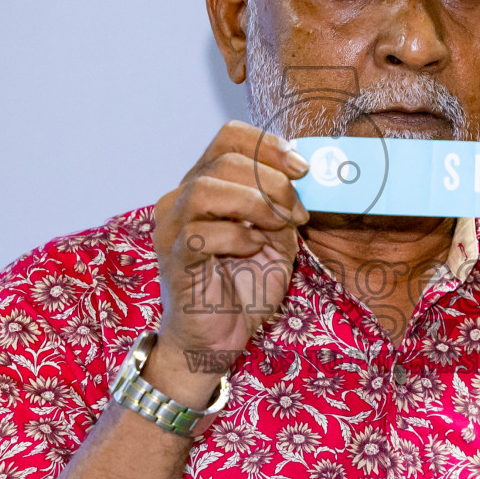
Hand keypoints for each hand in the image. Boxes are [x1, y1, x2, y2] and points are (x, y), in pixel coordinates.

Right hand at [148, 121, 308, 404]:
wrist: (217, 340)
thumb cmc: (243, 289)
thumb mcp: (277, 239)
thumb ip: (284, 207)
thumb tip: (306, 179)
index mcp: (206, 185)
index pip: (229, 137)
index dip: (268, 145)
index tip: (302, 168)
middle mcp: (182, 198)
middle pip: (224, 159)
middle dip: (273, 180)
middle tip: (297, 211)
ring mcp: (173, 227)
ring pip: (207, 188)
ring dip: (255, 203)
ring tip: (277, 228)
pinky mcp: (175, 257)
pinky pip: (202, 232)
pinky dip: (238, 236)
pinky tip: (254, 249)